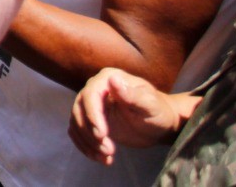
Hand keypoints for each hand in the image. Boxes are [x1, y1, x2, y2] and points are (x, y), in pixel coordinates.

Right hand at [68, 68, 185, 165]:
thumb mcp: (150, 105)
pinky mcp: (91, 120)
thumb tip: (113, 80)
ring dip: (88, 142)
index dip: (92, 115)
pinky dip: (85, 146)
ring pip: (77, 122)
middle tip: (109, 151)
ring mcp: (91, 105)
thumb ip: (133, 94)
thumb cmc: (158, 111)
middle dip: (90, 132)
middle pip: (79, 109)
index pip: (90, 95)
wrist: (159, 125)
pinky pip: (78, 132)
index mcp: (108, 78)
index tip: (103, 135)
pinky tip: (100, 158)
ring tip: (107, 157)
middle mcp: (95, 89)